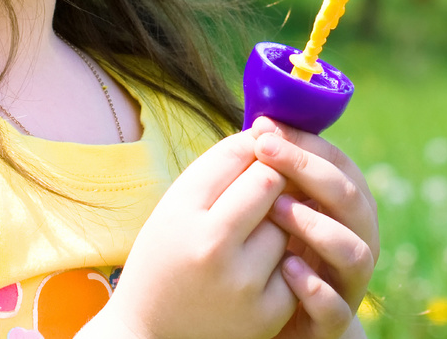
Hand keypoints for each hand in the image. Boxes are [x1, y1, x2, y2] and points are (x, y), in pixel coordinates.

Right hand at [83, 130, 296, 338]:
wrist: (151, 334)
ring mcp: (243, 284)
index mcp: (183, 212)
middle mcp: (212, 247)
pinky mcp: (267, 312)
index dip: (254, 147)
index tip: (256, 151)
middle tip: (264, 186)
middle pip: (270, 182)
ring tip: (253, 235)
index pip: (238, 155)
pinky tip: (259, 268)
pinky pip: (295, 262)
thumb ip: (220, 166)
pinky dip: (283, 261)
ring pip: (287, 221)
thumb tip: (270, 128)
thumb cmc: (166, 256)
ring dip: (280, 220)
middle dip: (272, 177)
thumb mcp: (176, 205)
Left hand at [248, 118, 378, 338]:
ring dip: (316, 225)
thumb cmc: (275, 253)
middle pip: (351, 198)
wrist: (278, 323)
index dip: (307, 142)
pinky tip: (286, 268)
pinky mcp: (332, 323)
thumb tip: (261, 121)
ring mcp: (349, 283)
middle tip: (268, 152)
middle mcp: (358, 240)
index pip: (340, 164)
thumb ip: (279, 176)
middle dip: (309, 171)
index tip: (266, 128)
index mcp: (347, 208)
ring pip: (353, 250)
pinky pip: (335, 307)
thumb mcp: (279, 210)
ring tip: (276, 209)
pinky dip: (314, 287)